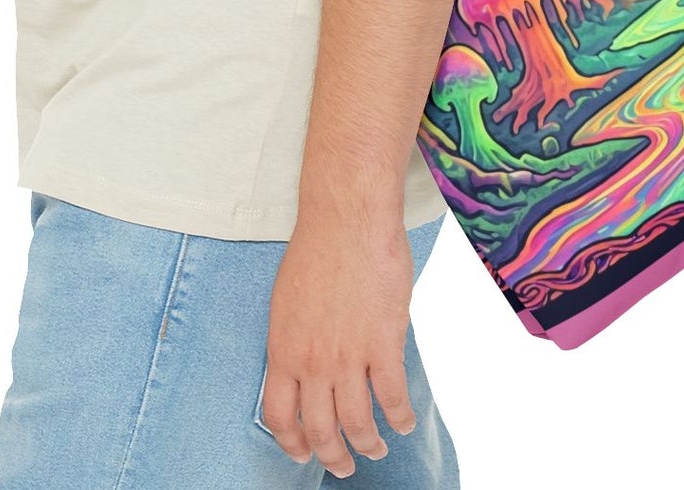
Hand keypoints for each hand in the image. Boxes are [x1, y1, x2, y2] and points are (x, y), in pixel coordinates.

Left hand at [259, 208, 418, 478]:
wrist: (347, 219)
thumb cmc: (317, 249)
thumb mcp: (286, 302)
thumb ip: (294, 342)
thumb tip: (305, 371)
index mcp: (282, 349)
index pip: (279, 417)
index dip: (293, 444)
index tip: (304, 453)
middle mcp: (312, 362)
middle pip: (321, 431)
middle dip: (333, 457)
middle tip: (344, 465)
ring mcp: (348, 356)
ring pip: (358, 424)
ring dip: (368, 444)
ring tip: (376, 448)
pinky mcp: (383, 344)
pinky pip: (393, 398)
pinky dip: (400, 418)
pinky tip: (403, 422)